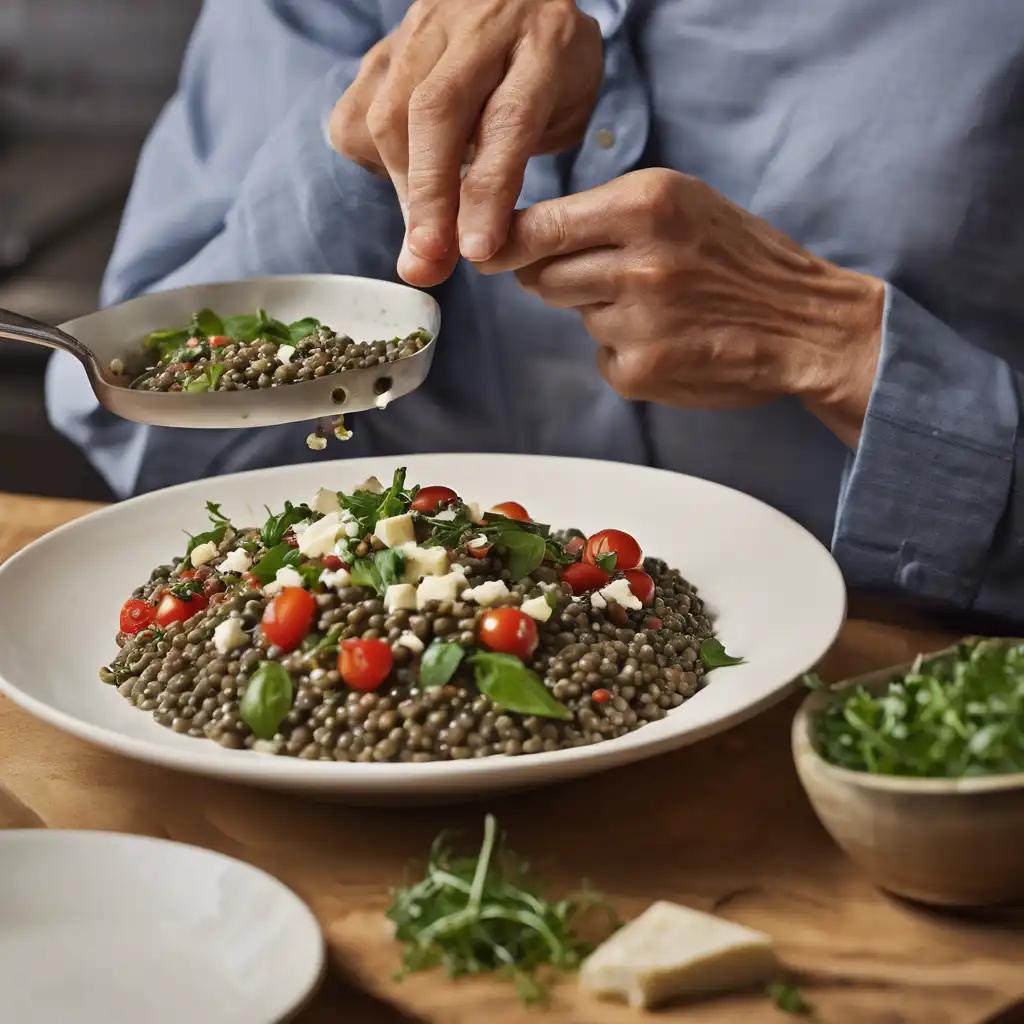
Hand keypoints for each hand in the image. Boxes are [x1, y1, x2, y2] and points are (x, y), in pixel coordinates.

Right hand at [329, 0, 602, 286]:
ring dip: (402, 189)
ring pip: (392, 111)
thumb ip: (515, 176)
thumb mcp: (561, 115)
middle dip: (429, 195)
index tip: (477, 250)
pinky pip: (358, 111)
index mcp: (543, 43)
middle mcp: (480, 26)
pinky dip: (373, 162)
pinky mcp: (385, 46)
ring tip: (423, 237)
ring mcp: (425, 30)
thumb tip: (454, 248)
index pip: (509, 119)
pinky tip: (404, 179)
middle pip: (437, 111)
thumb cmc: (548, 70)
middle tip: (428, 257)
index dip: (489, 191)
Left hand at [478, 169, 884, 446]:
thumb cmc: (738, 257)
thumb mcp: (680, 204)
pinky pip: (603, 356)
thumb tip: (514, 238)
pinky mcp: (641, 371)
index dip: (502, 243)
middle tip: (617, 276)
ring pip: (575, 314)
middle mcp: (638, 261)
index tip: (482, 252)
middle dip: (561, 277)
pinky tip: (672, 341)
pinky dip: (626, 352)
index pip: (539, 226)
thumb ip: (602, 213)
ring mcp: (638, 321)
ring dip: (602, 312)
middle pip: (541, 276)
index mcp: (646, 204)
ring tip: (662, 307)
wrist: (806, 323)